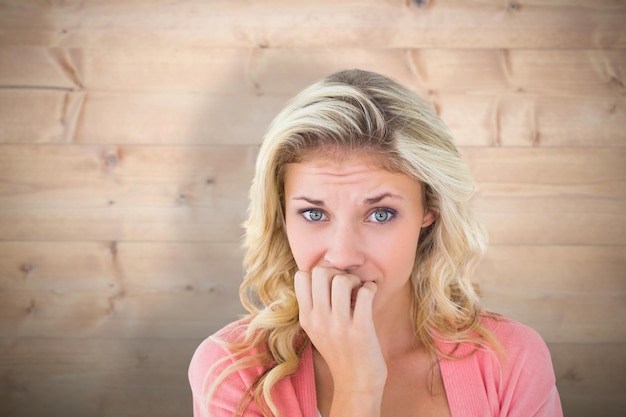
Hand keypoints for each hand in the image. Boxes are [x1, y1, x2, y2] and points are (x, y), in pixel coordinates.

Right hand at [294, 266, 387, 394]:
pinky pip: (364, 293)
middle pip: (320, 272)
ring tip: (359, 290)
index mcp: (306, 318)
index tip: (330, 284)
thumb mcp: (317, 330)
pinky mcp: (360, 329)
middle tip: (347, 285)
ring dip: (354, 279)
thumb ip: (315, 306)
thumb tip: (324, 274)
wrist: (356, 383)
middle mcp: (319, 320)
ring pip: (341, 280)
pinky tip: (371, 294)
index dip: (318, 273)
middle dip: (336, 271)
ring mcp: (339, 325)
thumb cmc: (340, 352)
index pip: (301, 276)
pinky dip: (370, 288)